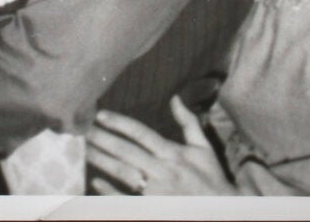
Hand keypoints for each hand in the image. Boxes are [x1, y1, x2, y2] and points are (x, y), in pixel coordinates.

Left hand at [86, 96, 236, 195]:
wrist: (225, 212)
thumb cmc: (213, 180)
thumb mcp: (204, 149)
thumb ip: (188, 123)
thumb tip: (175, 98)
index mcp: (173, 154)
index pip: (141, 133)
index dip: (120, 123)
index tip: (101, 115)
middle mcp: (163, 171)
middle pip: (127, 151)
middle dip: (103, 139)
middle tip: (84, 130)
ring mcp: (157, 192)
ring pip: (123, 173)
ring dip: (102, 161)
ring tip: (85, 150)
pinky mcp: (152, 209)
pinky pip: (127, 200)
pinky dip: (110, 192)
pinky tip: (96, 182)